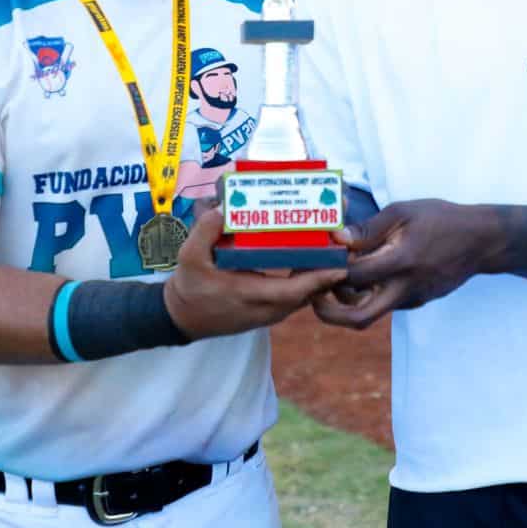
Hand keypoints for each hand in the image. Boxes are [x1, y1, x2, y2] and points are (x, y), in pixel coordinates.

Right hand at [164, 209, 346, 339]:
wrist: (183, 317)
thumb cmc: (189, 288)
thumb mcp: (189, 258)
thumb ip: (204, 232)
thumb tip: (222, 210)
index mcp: (249, 294)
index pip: (293, 291)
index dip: (318, 278)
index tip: (340, 264)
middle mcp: (266, 308)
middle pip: (308, 292)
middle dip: (328, 269)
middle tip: (342, 241)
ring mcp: (270, 312)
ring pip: (305, 295)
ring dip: (321, 273)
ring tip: (333, 244)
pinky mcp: (271, 311)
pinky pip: (297, 296)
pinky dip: (309, 279)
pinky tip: (315, 256)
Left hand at [311, 199, 501, 329]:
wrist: (482, 242)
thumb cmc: (442, 220)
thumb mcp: (404, 212)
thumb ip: (369, 228)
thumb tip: (337, 238)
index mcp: (400, 262)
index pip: (353, 278)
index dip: (329, 271)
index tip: (318, 260)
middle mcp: (405, 288)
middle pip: (357, 319)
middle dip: (327, 311)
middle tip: (313, 292)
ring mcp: (412, 299)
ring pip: (370, 313)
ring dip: (347, 301)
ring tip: (337, 275)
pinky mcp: (417, 302)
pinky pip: (385, 304)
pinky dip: (368, 294)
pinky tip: (365, 273)